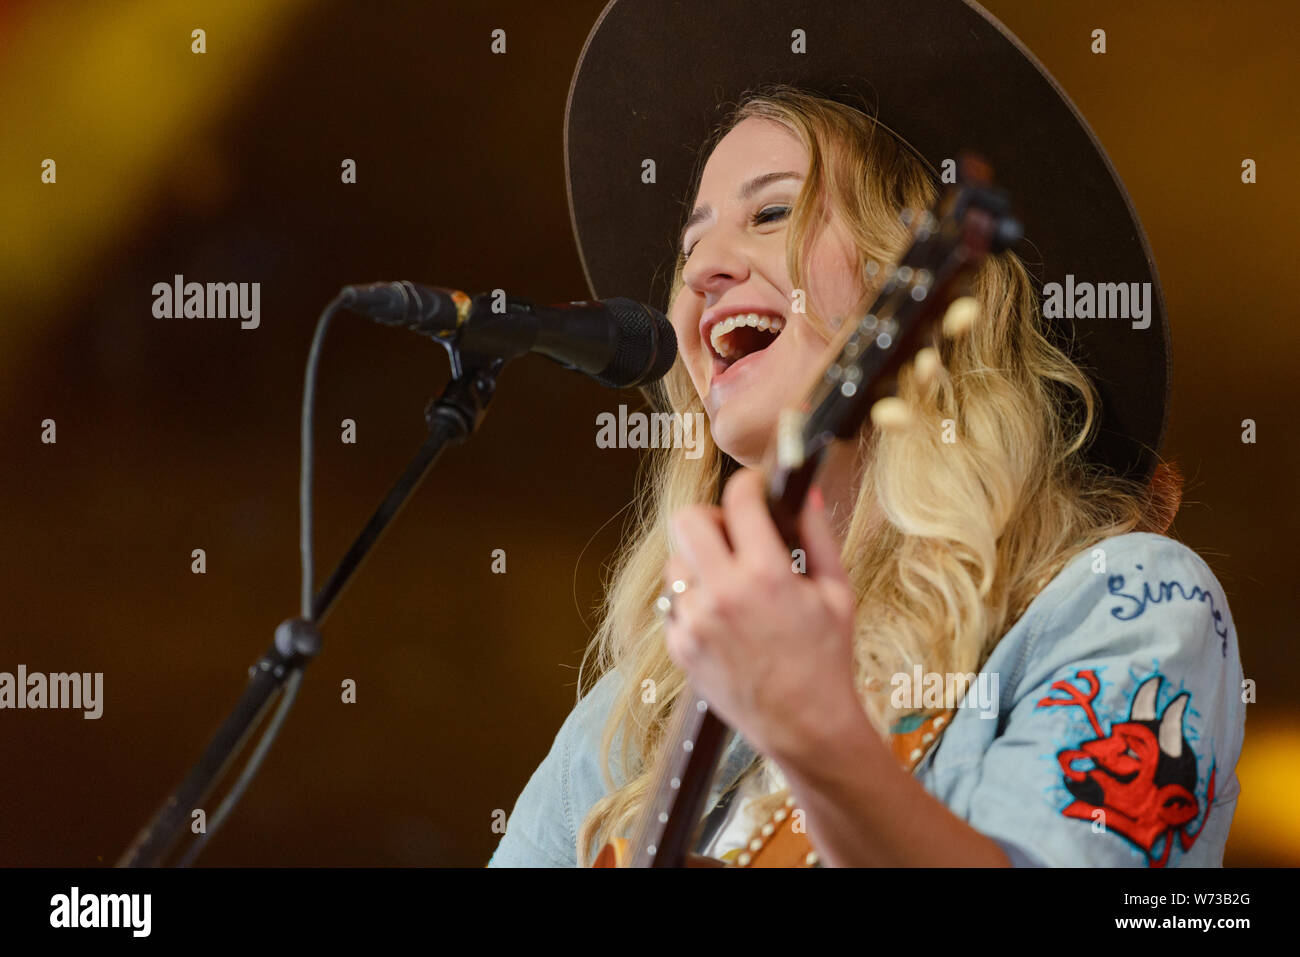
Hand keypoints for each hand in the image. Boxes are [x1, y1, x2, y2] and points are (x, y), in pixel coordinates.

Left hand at [661, 467, 862, 763]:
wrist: (804, 726)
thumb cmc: (827, 660)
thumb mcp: (838, 593)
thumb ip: (819, 536)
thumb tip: (804, 493)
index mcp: (766, 575)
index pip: (739, 501)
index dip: (750, 485)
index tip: (756, 490)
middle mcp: (722, 595)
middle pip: (686, 519)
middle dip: (711, 517)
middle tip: (734, 533)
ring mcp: (694, 622)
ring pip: (676, 561)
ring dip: (700, 561)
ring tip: (730, 581)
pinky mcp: (679, 647)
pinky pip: (673, 603)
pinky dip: (694, 601)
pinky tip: (722, 617)